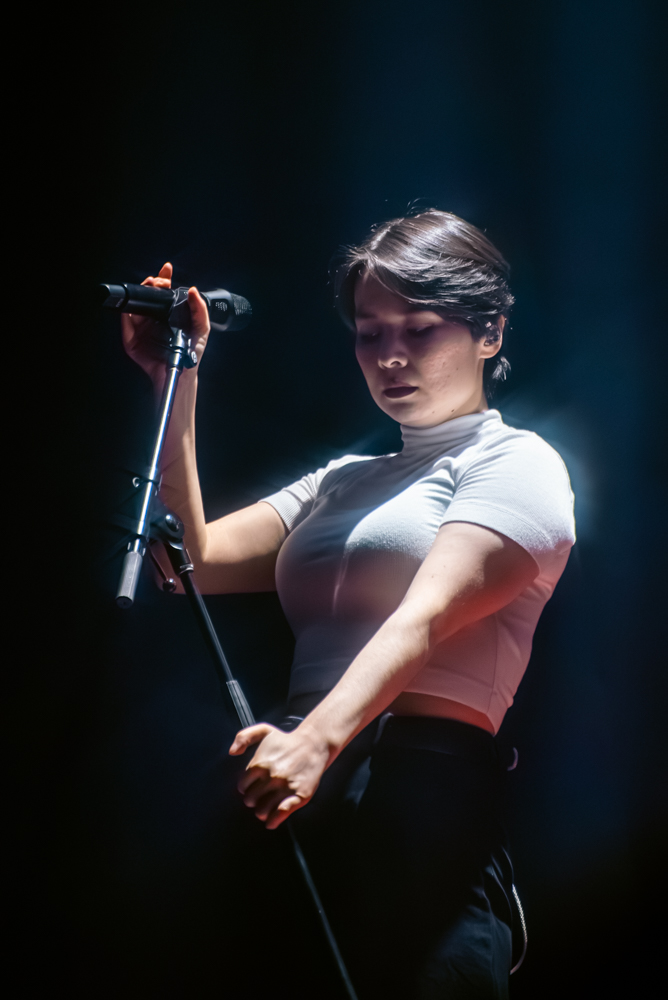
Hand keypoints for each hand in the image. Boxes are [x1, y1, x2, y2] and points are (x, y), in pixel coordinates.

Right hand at [120, 262, 211, 392]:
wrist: (181, 374)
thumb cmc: (191, 354)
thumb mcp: (202, 329)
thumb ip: (200, 310)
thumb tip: (193, 290)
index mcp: (168, 314)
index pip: (164, 292)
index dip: (164, 278)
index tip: (167, 270)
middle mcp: (154, 318)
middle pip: (148, 295)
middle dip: (151, 284)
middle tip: (158, 281)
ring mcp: (141, 328)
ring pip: (135, 305)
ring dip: (139, 294)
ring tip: (148, 288)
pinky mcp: (132, 339)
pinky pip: (126, 323)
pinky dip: (127, 313)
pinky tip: (133, 306)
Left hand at [229, 723, 329, 828]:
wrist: (314, 744)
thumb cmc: (287, 740)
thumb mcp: (264, 731)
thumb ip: (243, 737)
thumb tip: (232, 752)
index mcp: (259, 764)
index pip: (243, 786)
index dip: (246, 788)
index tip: (251, 788)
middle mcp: (271, 777)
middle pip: (251, 800)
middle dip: (253, 800)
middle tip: (258, 798)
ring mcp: (285, 787)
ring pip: (263, 810)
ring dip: (261, 812)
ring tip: (264, 809)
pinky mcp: (299, 795)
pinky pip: (281, 814)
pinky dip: (273, 821)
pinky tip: (271, 822)